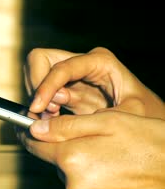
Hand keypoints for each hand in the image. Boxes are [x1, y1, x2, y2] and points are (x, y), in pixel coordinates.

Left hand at [17, 111, 164, 188]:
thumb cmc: (150, 143)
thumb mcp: (107, 121)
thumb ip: (65, 126)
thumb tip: (35, 129)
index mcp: (72, 157)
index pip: (34, 145)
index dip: (29, 134)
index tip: (24, 128)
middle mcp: (74, 184)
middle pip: (56, 162)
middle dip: (66, 150)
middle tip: (93, 141)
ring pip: (71, 178)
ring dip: (81, 167)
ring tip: (110, 158)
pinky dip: (93, 183)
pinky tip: (113, 174)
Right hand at [24, 47, 163, 118]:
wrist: (152, 129)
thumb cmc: (147, 118)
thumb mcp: (123, 117)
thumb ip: (86, 118)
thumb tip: (47, 119)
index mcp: (99, 61)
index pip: (61, 66)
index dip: (45, 86)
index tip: (37, 108)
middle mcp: (82, 64)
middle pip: (40, 59)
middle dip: (36, 85)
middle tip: (44, 111)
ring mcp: (72, 77)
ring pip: (36, 74)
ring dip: (37, 98)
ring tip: (51, 120)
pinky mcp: (67, 92)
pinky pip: (42, 94)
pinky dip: (40, 108)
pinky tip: (52, 123)